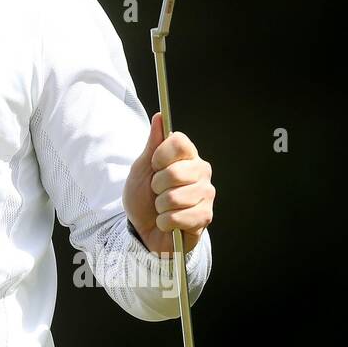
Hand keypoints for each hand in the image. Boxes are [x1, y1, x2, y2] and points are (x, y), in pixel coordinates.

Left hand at [122, 111, 214, 256]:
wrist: (143, 230)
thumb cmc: (143, 198)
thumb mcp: (141, 169)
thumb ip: (152, 144)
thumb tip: (160, 116)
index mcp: (187, 156)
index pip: (179, 141)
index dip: (161, 154)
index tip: (153, 165)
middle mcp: (201, 172)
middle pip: (176, 171)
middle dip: (157, 185)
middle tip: (156, 191)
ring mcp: (206, 194)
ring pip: (175, 197)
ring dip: (160, 206)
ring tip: (162, 208)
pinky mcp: (205, 217)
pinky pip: (179, 217)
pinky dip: (165, 222)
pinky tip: (168, 222)